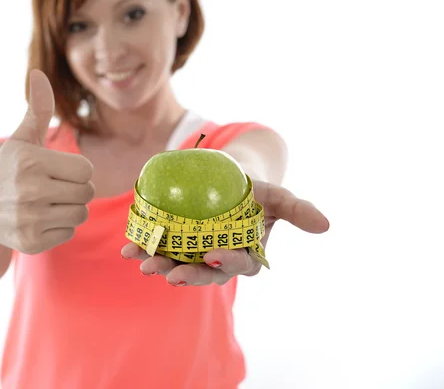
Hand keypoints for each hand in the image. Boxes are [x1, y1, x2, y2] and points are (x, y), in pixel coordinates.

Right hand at [0, 69, 94, 253]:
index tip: (57, 171)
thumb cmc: (8, 170)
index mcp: (31, 162)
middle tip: (54, 188)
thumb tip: (39, 74)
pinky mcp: (31, 242)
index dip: (76, 171)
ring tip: (48, 203)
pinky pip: (68, 233)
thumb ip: (38, 109)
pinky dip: (59, 227)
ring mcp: (29, 219)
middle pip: (86, 193)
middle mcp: (29, 191)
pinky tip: (40, 220)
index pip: (86, 170)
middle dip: (75, 190)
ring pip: (80, 214)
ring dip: (70, 208)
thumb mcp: (22, 139)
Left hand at [120, 180, 329, 285]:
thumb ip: (298, 210)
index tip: (215, 255)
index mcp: (245, 256)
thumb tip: (326, 225)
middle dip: (187, 275)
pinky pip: (160, 248)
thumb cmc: (256, 191)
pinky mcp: (175, 244)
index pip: (239, 264)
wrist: (231, 180)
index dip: (229, 263)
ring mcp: (195, 254)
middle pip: (204, 272)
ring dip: (159, 264)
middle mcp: (218, 261)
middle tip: (171, 274)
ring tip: (140, 262)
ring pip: (178, 264)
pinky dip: (144, 248)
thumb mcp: (278, 196)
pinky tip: (128, 248)